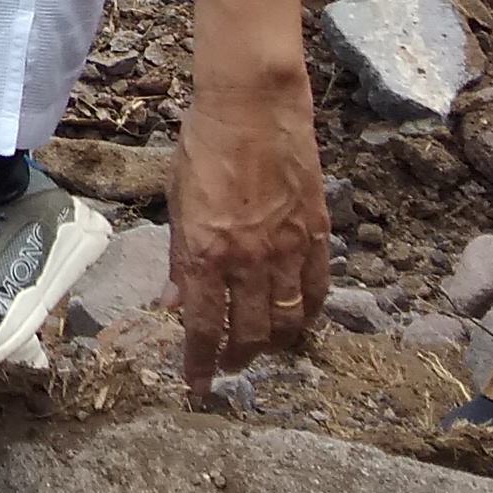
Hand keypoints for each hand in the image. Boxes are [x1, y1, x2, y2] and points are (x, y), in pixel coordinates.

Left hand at [170, 80, 330, 398]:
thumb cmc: (204, 146)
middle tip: (228, 365)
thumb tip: (175, 302)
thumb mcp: (176, 201)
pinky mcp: (316, 233)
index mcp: (207, 253)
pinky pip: (317, 287)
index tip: (195, 386)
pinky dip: (310, 310)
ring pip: (288, 319)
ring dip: (276, 343)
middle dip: (237, 358)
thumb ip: (180, 257)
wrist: (253, 106)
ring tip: (264, 349)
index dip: (199, 363)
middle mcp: (248, 260)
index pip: (204, 327)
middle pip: (250, 332)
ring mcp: (287, 248)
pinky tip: (301, 319)